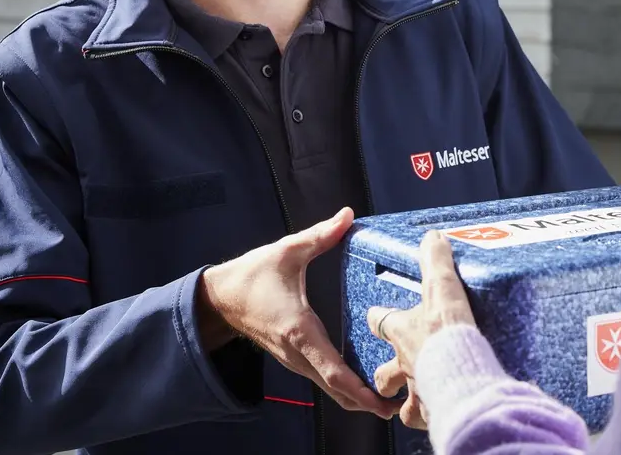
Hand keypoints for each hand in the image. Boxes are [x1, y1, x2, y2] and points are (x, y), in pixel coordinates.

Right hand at [198, 207, 397, 417]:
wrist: (219, 299)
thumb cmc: (251, 276)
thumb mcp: (286, 251)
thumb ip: (320, 235)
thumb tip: (347, 215)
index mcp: (299, 331)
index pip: (332, 371)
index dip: (359, 390)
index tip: (383, 400)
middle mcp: (298, 353)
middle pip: (336, 390)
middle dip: (367, 402)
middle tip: (400, 405)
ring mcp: (295, 360)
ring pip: (329, 388)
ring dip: (357, 397)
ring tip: (390, 398)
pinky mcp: (294, 358)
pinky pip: (322, 378)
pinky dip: (344, 386)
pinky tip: (366, 381)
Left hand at [366, 231, 476, 428]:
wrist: (460, 373)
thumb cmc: (447, 332)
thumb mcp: (442, 287)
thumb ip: (436, 261)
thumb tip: (432, 237)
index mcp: (401, 331)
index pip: (380, 322)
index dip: (378, 318)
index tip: (376, 316)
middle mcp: (403, 363)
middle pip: (383, 372)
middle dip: (384, 374)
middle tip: (390, 371)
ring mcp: (414, 389)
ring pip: (397, 401)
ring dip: (400, 401)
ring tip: (408, 400)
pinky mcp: (428, 410)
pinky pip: (419, 418)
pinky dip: (423, 417)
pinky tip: (431, 415)